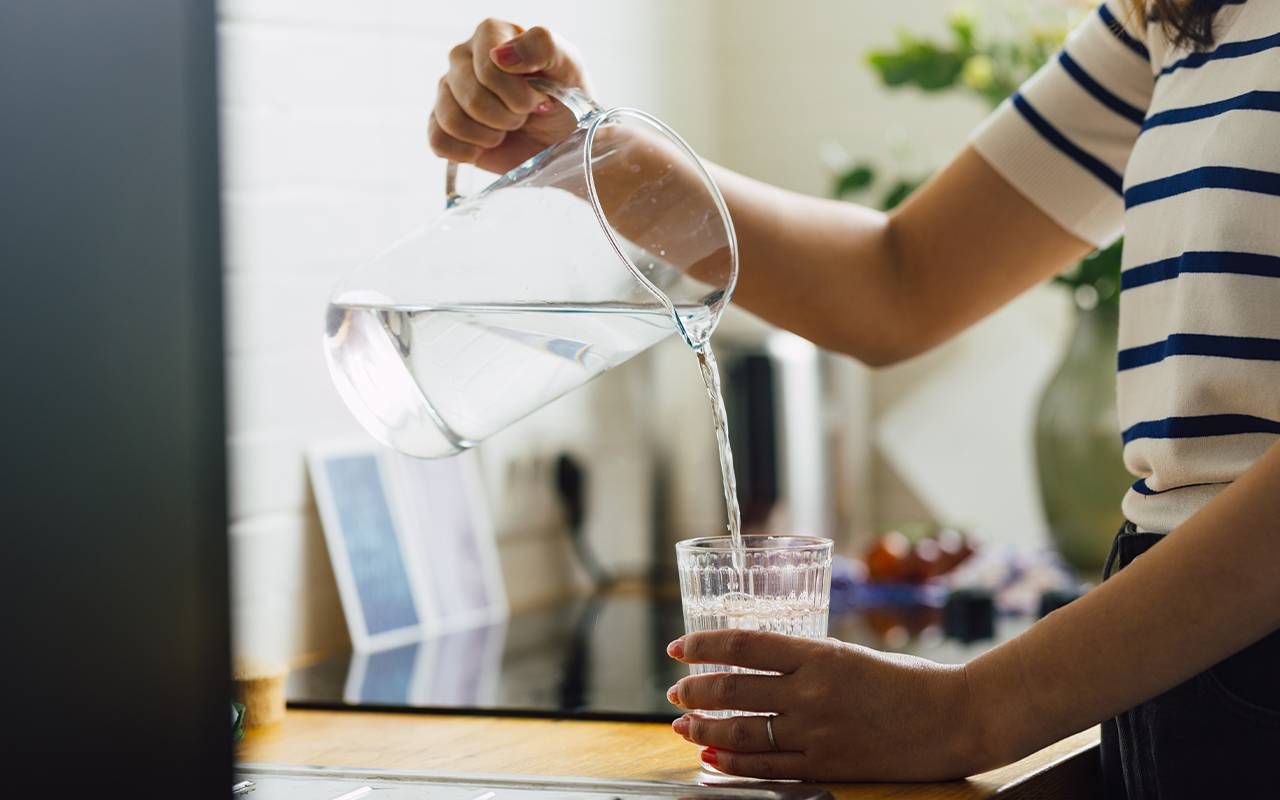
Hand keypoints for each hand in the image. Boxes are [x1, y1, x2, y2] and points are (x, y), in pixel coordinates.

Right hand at [429, 19, 591, 173]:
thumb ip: (542, 46)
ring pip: (452, 120)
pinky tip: (485, 146)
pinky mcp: (440, 124)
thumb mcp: (568, 66)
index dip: (517, 94)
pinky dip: (468, 152)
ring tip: (506, 130)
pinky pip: (438, 141)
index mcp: (491, 34)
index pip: (489, 66)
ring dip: (489, 136)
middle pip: (472, 97)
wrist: (562, 141)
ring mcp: (447, 90)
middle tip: (525, 117)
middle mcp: (463, 57)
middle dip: (507, 117)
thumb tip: (499, 56)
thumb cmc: (565, 99)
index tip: (540, 100)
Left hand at [666, 630, 993, 780]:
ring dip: (703, 727)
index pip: (743, 643)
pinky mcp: (827, 765)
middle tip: (674, 690)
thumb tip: (761, 666)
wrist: (956, 718)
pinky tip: (713, 756)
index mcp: (819, 653)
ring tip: (682, 725)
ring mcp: (817, 731)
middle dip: (695, 690)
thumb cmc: (910, 681)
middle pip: (732, 688)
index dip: (703, 644)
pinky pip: (768, 767)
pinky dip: (733, 761)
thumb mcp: (852, 655)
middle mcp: (811, 691)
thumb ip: (808, 661)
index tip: (678, 647)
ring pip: (742, 730)